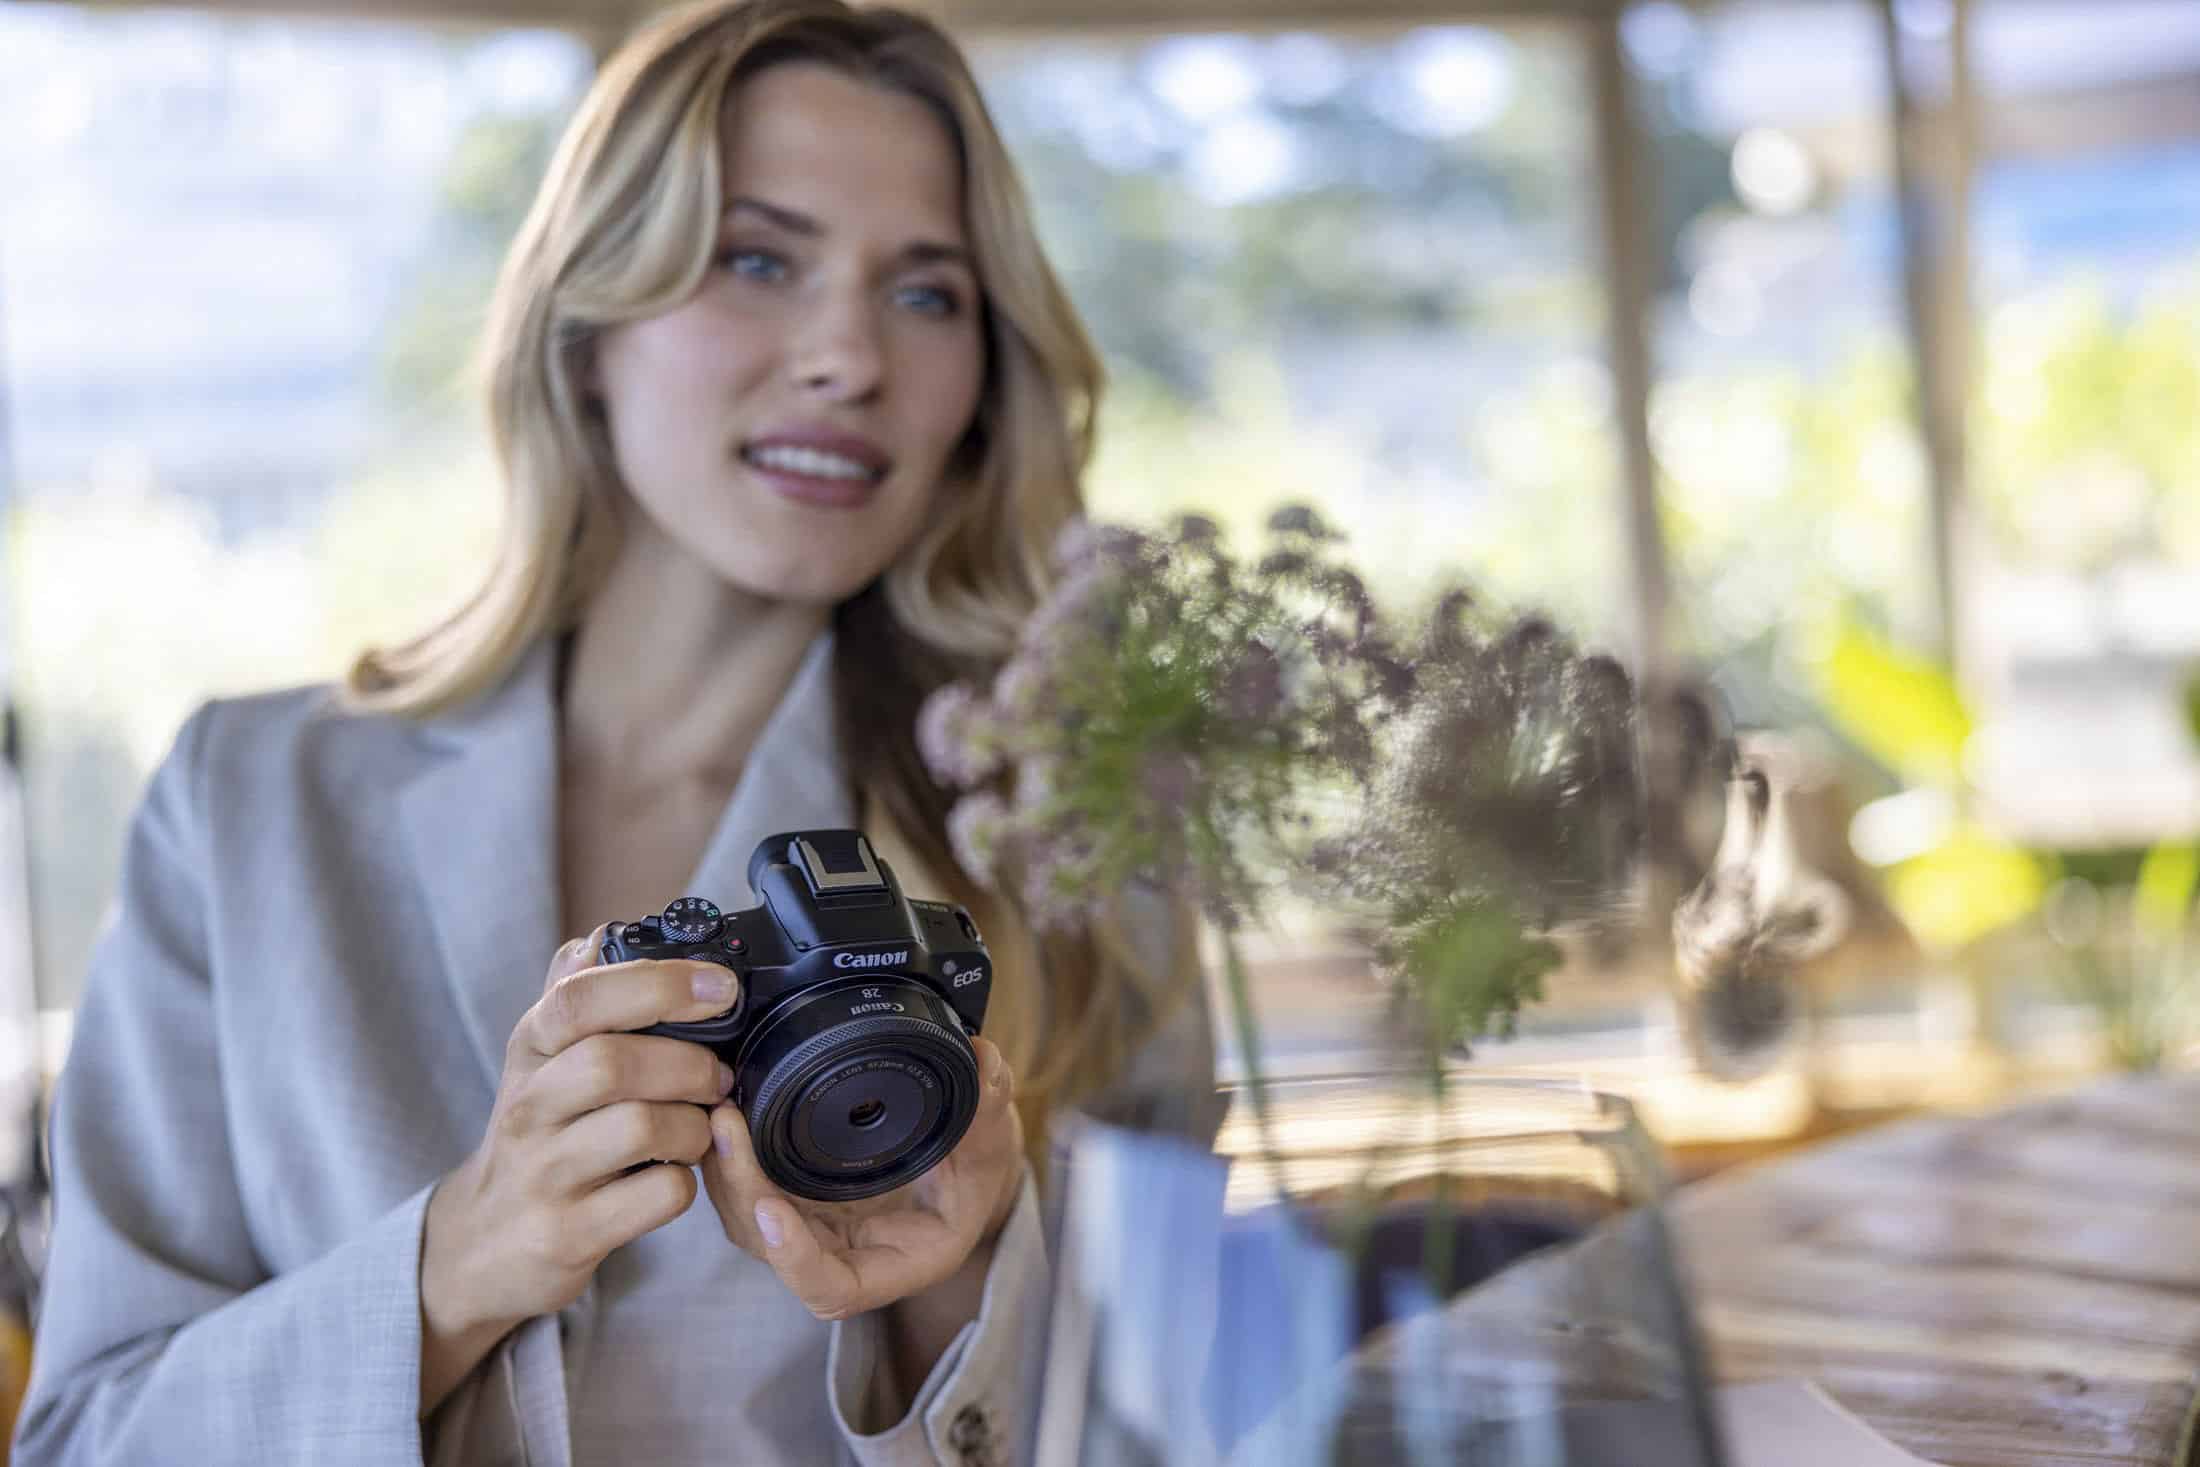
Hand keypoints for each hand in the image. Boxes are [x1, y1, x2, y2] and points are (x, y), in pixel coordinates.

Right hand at [417, 926, 740, 1411]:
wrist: (484, 1244)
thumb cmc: (538, 1135)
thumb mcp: (542, 1063)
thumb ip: (572, 997)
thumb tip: (602, 935)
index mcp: (531, 1051)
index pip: (576, 999)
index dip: (657, 984)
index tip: (719, 986)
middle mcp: (529, 1108)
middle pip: (613, 1063)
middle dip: (688, 1063)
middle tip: (718, 1076)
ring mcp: (546, 1175)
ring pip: (641, 1128)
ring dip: (695, 1123)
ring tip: (700, 1127)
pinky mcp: (569, 1234)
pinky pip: (658, 1196)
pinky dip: (687, 1181)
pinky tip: (677, 1175)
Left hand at [698, 1036, 1024, 1324]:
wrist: (959, 1157)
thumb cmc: (977, 1162)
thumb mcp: (993, 1139)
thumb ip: (989, 1108)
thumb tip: (982, 1060)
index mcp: (897, 1260)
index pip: (834, 1287)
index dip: (796, 1260)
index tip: (773, 1209)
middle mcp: (844, 1253)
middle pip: (772, 1248)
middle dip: (741, 1192)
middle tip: (729, 1125)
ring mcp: (813, 1225)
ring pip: (748, 1219)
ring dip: (725, 1173)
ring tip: (722, 1111)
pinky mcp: (793, 1194)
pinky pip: (746, 1189)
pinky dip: (728, 1159)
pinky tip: (725, 1111)